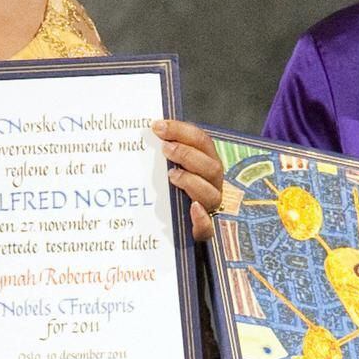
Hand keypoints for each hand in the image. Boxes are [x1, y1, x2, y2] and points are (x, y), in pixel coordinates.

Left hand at [153, 118, 225, 240]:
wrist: (165, 230)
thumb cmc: (164, 191)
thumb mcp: (164, 168)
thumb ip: (163, 152)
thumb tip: (147, 130)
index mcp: (205, 164)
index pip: (201, 141)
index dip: (181, 131)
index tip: (157, 126)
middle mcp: (212, 184)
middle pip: (212, 166)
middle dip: (188, 154)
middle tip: (165, 149)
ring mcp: (209, 208)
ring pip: (211, 194)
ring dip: (192, 181)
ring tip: (172, 176)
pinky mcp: (201, 232)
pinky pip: (207, 228)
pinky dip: (202, 218)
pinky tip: (193, 209)